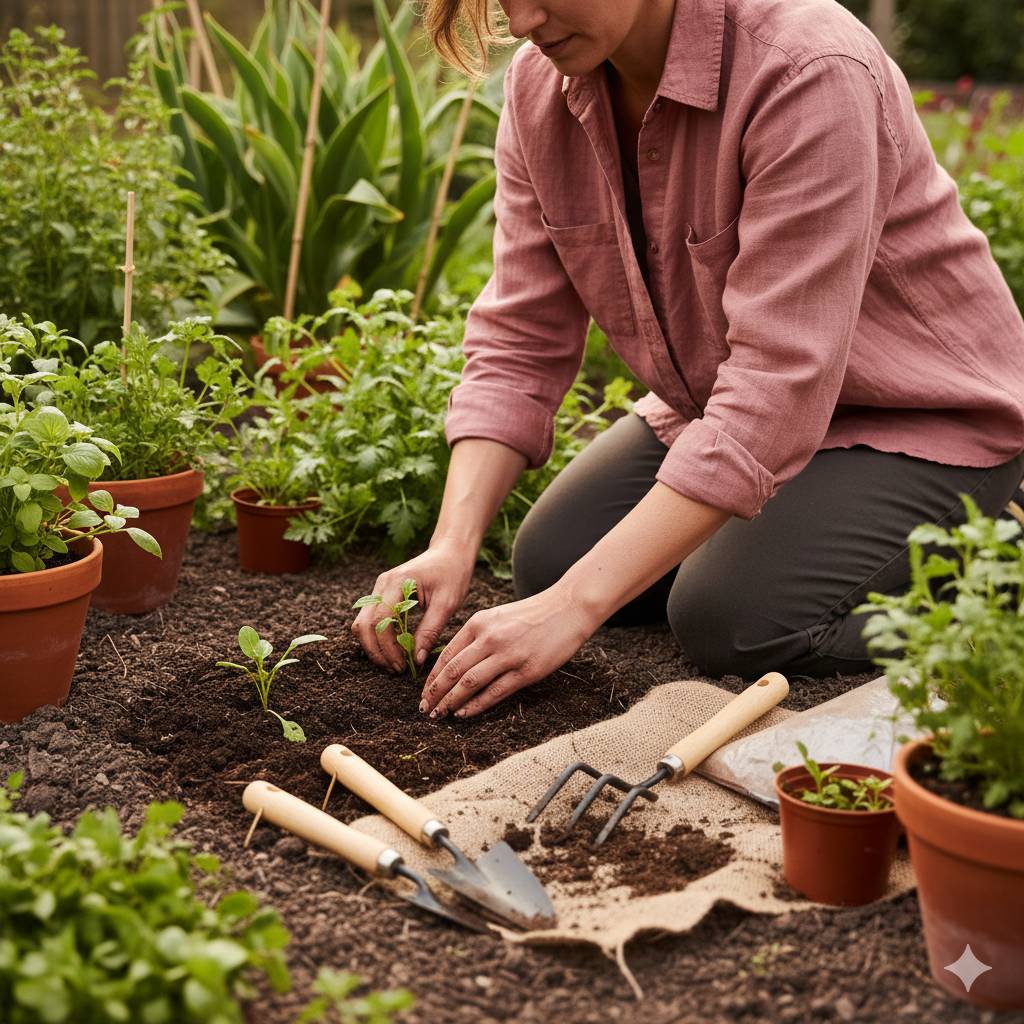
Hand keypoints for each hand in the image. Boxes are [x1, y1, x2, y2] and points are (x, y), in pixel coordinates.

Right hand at [351, 542, 474, 673]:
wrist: (450, 553)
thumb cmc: (452, 574)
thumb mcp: (447, 604)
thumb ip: (430, 630)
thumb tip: (417, 659)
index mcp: (397, 582)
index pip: (381, 621)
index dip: (388, 647)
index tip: (403, 665)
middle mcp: (382, 584)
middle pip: (364, 624)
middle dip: (377, 651)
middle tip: (396, 669)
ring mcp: (379, 588)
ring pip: (362, 624)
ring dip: (374, 646)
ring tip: (394, 663)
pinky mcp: (382, 594)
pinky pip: (370, 620)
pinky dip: (377, 637)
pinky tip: (394, 650)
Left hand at [419, 586, 597, 718]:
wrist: (568, 607)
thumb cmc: (533, 613)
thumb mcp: (498, 616)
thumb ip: (477, 635)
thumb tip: (455, 661)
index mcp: (479, 623)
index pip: (446, 654)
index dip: (432, 676)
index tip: (425, 691)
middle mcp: (489, 638)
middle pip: (452, 670)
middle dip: (434, 693)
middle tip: (425, 708)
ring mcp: (508, 655)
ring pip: (468, 683)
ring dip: (450, 702)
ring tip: (440, 714)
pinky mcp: (526, 671)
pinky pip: (494, 693)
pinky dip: (475, 706)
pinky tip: (464, 714)